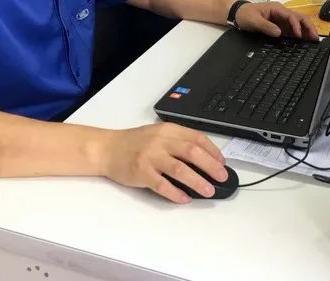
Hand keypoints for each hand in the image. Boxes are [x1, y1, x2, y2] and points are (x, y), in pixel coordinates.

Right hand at [99, 123, 226, 202]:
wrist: (107, 148)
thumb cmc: (134, 143)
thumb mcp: (158, 134)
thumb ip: (178, 142)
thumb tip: (205, 159)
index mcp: (168, 130)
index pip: (197, 137)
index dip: (213, 151)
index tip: (222, 162)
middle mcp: (160, 141)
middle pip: (192, 152)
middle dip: (211, 166)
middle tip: (222, 177)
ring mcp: (150, 157)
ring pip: (180, 169)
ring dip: (197, 181)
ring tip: (209, 190)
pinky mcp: (141, 173)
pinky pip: (162, 185)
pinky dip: (175, 193)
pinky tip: (185, 198)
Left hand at [235, 1, 318, 40]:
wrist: (237, 14)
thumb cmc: (245, 14)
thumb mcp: (253, 20)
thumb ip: (266, 26)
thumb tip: (278, 33)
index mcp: (276, 8)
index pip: (291, 16)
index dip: (297, 25)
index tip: (299, 35)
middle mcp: (282, 13)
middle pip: (300, 18)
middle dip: (308, 26)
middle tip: (315, 38)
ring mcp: (282, 20)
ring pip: (298, 23)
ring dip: (306, 30)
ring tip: (313, 40)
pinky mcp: (280, 26)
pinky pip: (292, 30)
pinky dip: (299, 35)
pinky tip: (304, 42)